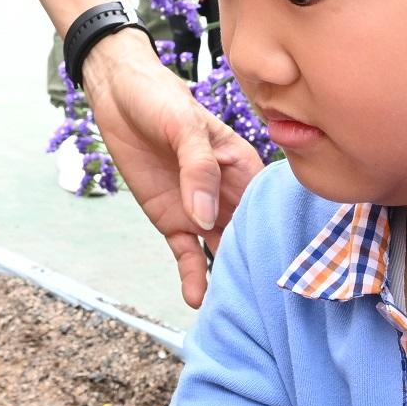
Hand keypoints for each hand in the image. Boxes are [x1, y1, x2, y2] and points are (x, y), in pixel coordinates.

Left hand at [82, 30, 263, 308]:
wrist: (117, 95)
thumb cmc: (160, 99)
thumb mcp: (184, 125)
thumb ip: (198, 169)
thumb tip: (206, 218)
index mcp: (243, 167)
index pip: (267, 205)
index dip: (278, 232)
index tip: (289, 265)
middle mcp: (227, 194)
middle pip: (248, 235)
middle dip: (257, 265)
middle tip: (268, 301)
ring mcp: (200, 211)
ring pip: (220, 251)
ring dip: (227, 278)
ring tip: (239, 310)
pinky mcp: (172, 221)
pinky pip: (187, 254)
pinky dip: (192, 276)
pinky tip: (197, 300)